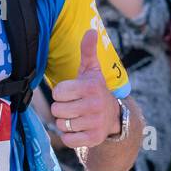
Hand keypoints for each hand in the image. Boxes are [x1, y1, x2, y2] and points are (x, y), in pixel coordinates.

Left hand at [51, 29, 120, 147]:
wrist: (113, 116)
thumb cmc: (95, 90)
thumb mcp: (92, 71)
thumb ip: (88, 51)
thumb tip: (90, 30)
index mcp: (90, 87)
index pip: (58, 92)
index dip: (61, 93)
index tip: (71, 93)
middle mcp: (94, 105)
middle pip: (57, 110)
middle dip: (61, 108)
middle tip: (73, 106)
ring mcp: (95, 123)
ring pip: (62, 125)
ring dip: (65, 122)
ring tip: (77, 116)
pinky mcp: (93, 139)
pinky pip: (68, 140)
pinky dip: (69, 136)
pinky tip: (78, 129)